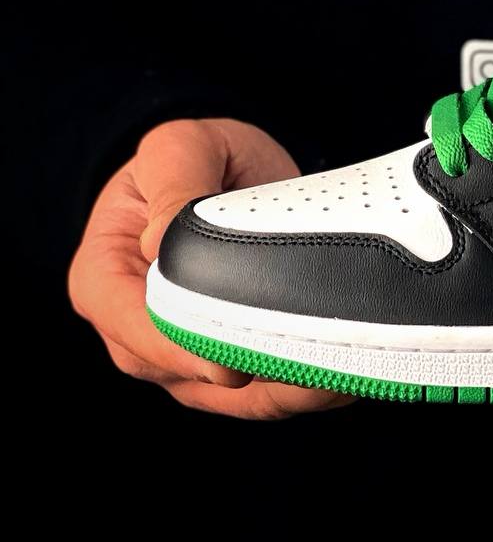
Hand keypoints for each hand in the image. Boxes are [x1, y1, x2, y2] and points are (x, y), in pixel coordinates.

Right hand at [69, 118, 352, 418]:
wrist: (227, 168)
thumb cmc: (192, 155)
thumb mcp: (177, 147)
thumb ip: (173, 184)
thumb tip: (162, 242)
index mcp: (104, 279)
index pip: (135, 329)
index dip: (183, 348)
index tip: (234, 360)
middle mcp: (133, 329)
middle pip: (183, 371)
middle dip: (245, 374)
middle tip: (307, 367)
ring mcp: (179, 351)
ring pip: (227, 393)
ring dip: (281, 389)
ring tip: (335, 373)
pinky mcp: (225, 359)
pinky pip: (258, 391)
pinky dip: (298, 389)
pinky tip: (339, 376)